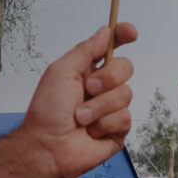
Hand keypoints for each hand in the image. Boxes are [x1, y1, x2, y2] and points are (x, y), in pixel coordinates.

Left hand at [0, 23, 137, 177]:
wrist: (47, 147)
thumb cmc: (47, 111)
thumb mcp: (61, 71)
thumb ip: (86, 50)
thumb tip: (105, 31)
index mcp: (88, 70)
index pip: (112, 47)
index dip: (124, 36)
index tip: (130, 32)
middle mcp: (102, 88)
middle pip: (125, 68)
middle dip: (106, 78)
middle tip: (87, 89)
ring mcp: (111, 109)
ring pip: (125, 94)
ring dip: (99, 107)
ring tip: (80, 118)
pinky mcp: (117, 131)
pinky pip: (124, 118)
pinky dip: (104, 124)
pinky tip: (90, 132)